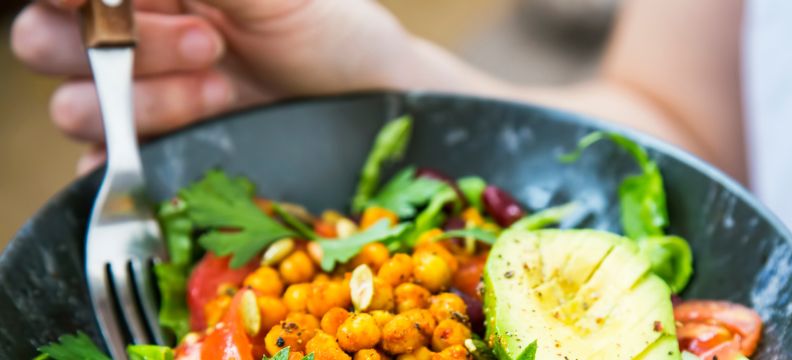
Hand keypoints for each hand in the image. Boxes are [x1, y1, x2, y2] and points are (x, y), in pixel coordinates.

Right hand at [12, 0, 416, 171]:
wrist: (372, 103)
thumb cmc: (329, 32)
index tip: (91, 1)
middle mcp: (133, 41)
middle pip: (49, 44)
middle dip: (121, 46)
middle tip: (209, 44)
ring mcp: (142, 102)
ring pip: (76, 106)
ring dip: (148, 100)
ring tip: (225, 88)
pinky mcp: (158, 156)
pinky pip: (102, 166)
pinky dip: (128, 160)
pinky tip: (191, 140)